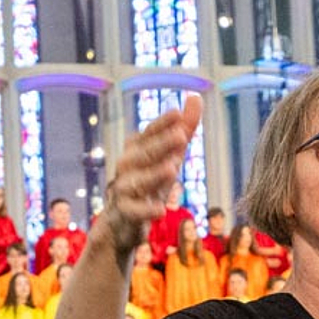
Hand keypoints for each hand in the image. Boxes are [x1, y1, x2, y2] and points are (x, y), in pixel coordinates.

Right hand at [101, 95, 202, 254]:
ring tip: (173, 168)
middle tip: (181, 136)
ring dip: (154, 174)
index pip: (149, 134)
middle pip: (144, 154)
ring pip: (137, 181)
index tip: (177, 113)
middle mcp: (127, 166)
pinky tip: (161, 210)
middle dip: (161, 144)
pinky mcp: (124, 213)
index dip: (162, 124)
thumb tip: (196, 97)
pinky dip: (146, 210)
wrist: (122, 221)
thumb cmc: (149, 182)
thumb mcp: (169, 156)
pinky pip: (133, 211)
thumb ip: (183, 129)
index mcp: (137, 149)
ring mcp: (124, 189)